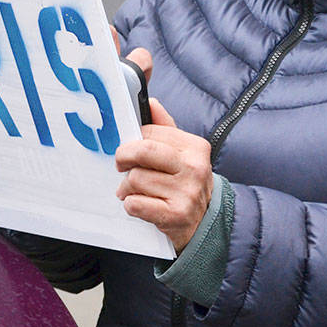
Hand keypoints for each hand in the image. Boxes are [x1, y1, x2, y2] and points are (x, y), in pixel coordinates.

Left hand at [115, 97, 212, 251]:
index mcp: (195, 147)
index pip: (151, 132)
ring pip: (135, 179)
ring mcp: (186, 192)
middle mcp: (194, 168)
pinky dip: (130, 205)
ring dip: (126, 187)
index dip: (133, 140)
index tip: (130, 150)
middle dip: (123, 157)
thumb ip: (165, 128)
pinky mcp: (175, 215)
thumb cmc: (186, 184)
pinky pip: (135, 204)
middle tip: (121, 165)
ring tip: (133, 191)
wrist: (205, 224)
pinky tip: (139, 204)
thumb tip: (151, 102)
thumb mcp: (182, 154)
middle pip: (143, 151)